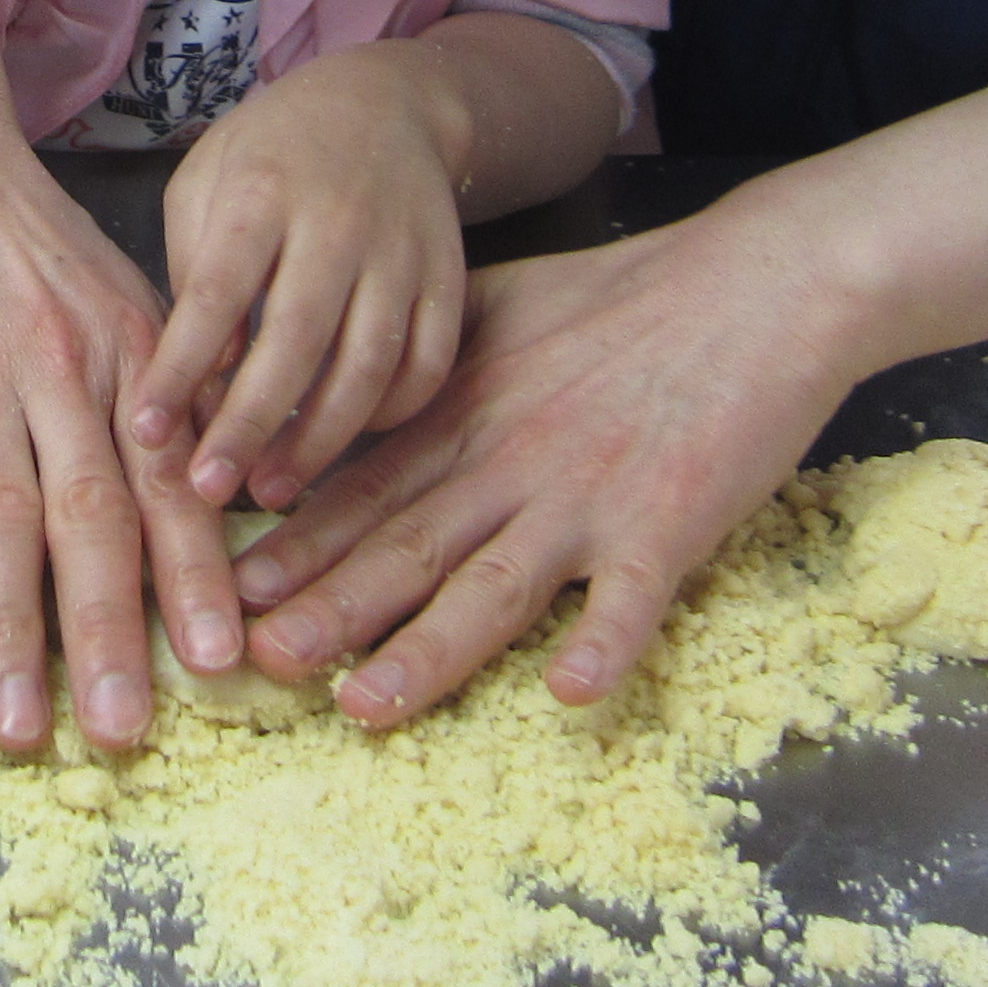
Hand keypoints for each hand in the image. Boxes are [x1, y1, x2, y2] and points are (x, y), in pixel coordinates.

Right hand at [0, 129, 242, 753]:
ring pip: (1, 516)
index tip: (218, 663)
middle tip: (124, 733)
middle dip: (109, 637)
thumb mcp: (118, 297)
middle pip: (93, 521)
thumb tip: (215, 485)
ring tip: (15, 723)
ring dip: (10, 629)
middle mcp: (62, 372)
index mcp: (127, 359)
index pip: (169, 484)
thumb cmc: (24, 234)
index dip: (192, 577)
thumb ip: (162, 391)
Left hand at [129, 44, 470, 512]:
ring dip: (320, 439)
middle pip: (295, 339)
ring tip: (271, 488)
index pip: (214, 293)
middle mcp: (337, 221)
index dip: (178, 369)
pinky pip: (428, 363)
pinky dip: (391, 414)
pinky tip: (348, 442)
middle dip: (249, 425)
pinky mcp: (448, 276)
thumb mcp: (205, 184)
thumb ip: (193, 272)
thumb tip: (195, 380)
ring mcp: (401, 250)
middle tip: (211, 491)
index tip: (145, 434)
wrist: (385, 104)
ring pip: (368, 363)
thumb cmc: (270, 155)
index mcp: (260, 192)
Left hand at [230, 181, 873, 727]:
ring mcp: (588, 496)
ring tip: (365, 703)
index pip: (367, 487)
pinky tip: (568, 694)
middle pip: (408, 545)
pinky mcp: (669, 521)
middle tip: (254, 658)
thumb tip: (350, 381)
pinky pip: (633, 595)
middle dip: (327, 607)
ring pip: (494, 586)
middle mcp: (512, 459)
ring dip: (427, 650)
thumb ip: (429, 351)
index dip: (298, 541)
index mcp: (470, 411)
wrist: (757, 282)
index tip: (230, 587)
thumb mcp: (502, 302)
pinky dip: (604, 642)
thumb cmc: (629, 295)